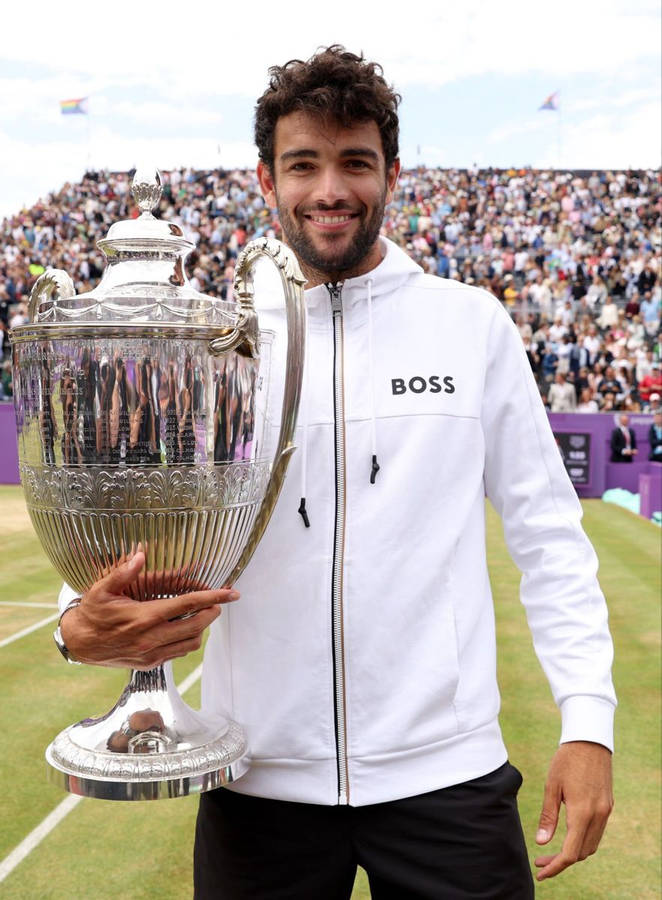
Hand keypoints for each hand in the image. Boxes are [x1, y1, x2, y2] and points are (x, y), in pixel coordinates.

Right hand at [60, 551, 238, 669]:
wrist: (80, 644)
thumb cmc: (93, 613)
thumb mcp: (102, 589)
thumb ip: (123, 572)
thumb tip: (140, 554)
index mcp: (144, 617)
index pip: (188, 604)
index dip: (214, 598)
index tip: (232, 593)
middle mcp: (151, 638)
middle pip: (197, 626)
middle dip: (212, 613)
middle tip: (217, 603)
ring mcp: (152, 654)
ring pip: (191, 643)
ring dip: (201, 628)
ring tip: (199, 614)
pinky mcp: (150, 663)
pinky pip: (179, 653)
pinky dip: (187, 640)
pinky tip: (182, 627)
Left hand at [535, 741, 612, 881]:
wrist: (590, 741)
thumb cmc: (566, 760)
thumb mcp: (552, 786)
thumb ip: (548, 816)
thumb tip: (542, 843)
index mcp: (582, 813)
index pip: (570, 852)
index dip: (555, 867)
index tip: (540, 872)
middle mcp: (598, 816)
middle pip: (581, 853)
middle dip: (561, 862)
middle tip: (540, 861)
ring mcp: (606, 812)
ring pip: (591, 846)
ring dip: (573, 853)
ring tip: (551, 852)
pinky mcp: (607, 806)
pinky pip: (597, 833)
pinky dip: (582, 841)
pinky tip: (567, 836)